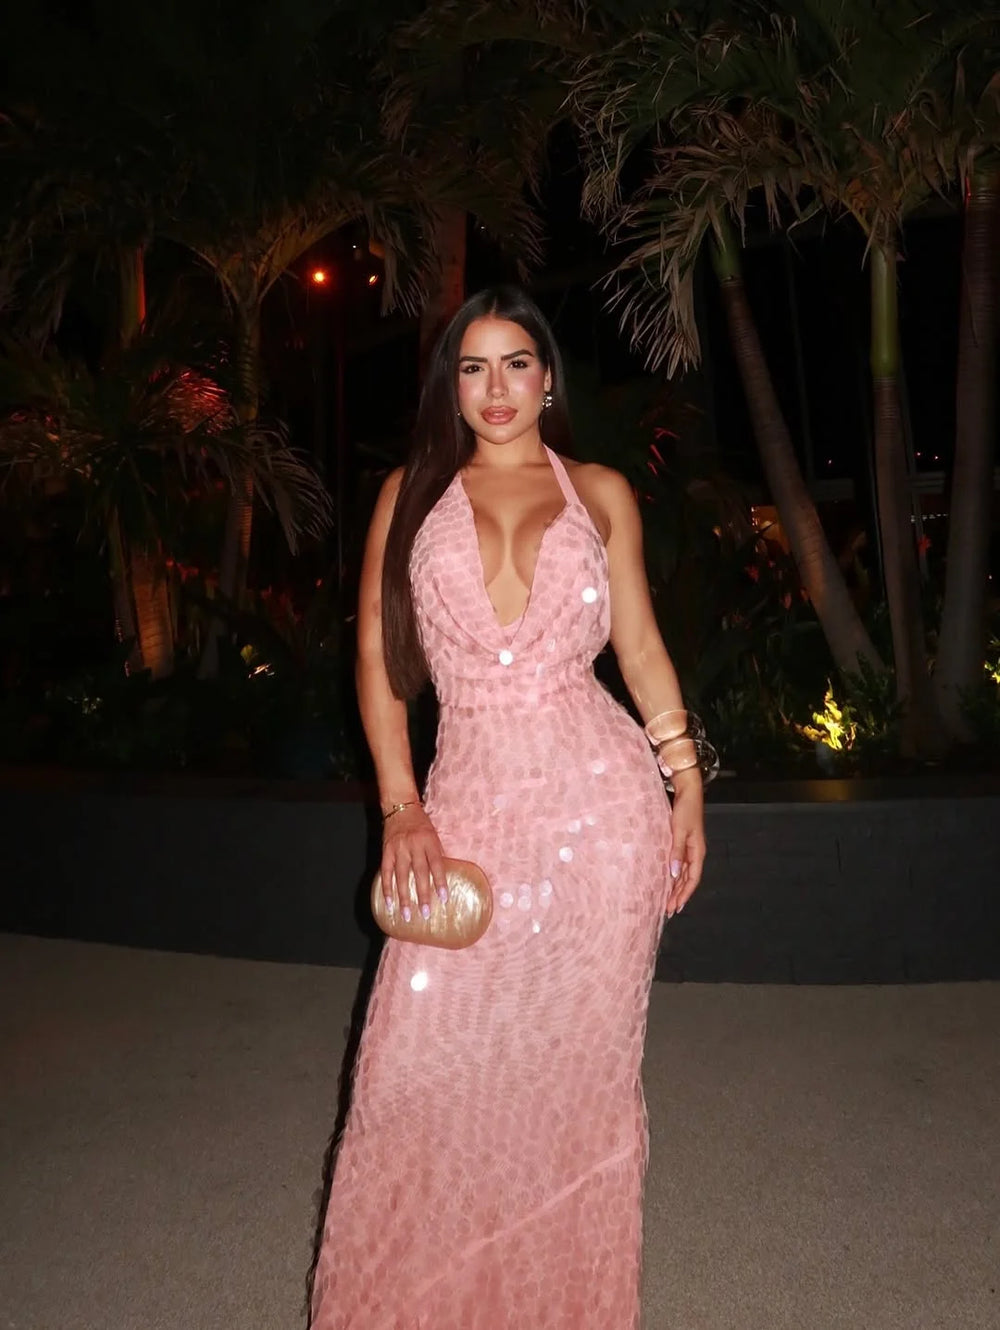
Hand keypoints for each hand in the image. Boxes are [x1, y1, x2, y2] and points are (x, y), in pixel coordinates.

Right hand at [380, 804, 447, 922]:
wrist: (400, 806)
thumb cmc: (421, 823)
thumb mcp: (433, 835)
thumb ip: (436, 854)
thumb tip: (441, 878)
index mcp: (429, 841)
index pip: (436, 865)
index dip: (440, 882)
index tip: (443, 899)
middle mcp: (414, 845)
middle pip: (419, 873)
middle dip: (422, 895)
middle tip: (426, 913)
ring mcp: (399, 849)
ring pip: (402, 876)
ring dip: (404, 897)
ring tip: (407, 914)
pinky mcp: (386, 851)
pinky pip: (386, 873)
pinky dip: (387, 888)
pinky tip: (389, 903)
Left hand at [666, 777, 705, 918]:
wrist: (688, 792)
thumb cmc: (685, 810)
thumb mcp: (679, 831)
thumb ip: (676, 852)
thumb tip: (674, 874)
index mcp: (697, 852)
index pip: (692, 880)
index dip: (684, 895)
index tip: (675, 907)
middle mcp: (695, 853)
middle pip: (688, 880)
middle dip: (679, 896)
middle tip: (668, 911)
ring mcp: (689, 848)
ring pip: (684, 874)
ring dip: (676, 888)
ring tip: (668, 902)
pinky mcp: (683, 843)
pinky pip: (680, 865)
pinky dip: (674, 876)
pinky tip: (667, 881)